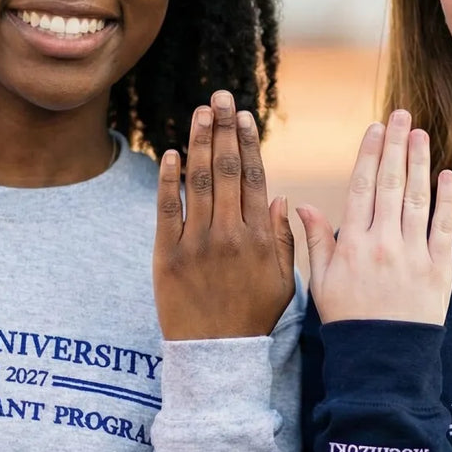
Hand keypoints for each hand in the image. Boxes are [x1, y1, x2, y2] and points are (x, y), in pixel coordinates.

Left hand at [154, 90, 294, 340]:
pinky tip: (169, 154)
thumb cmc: (254, 317)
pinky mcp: (167, 256)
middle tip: (220, 96)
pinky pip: (167, 211)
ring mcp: (197, 244)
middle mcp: (230, 235)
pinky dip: (168, 181)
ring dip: (198, 143)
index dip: (248, 143)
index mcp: (260, 238)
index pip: (255, 179)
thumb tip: (282, 198)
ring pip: (198, 183)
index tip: (244, 116)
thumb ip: (285, 239)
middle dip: (223, 129)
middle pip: (227, 171)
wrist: (217, 355)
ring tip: (200, 112)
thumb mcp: (284, 282)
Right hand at [297, 109, 451, 324]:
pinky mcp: (439, 269)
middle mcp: (383, 244)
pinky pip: (443, 227)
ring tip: (421, 134)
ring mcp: (413, 255)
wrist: (382, 360)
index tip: (375, 128)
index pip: (361, 187)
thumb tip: (301, 204)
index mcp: (351, 245)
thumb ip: (314, 241)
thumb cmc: (348, 320)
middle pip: (390, 184)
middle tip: (402, 115)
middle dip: (396, 146)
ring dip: (420, 163)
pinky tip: (446, 176)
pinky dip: (446, 200)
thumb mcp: (320, 282)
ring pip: (416, 199)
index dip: (369, 153)